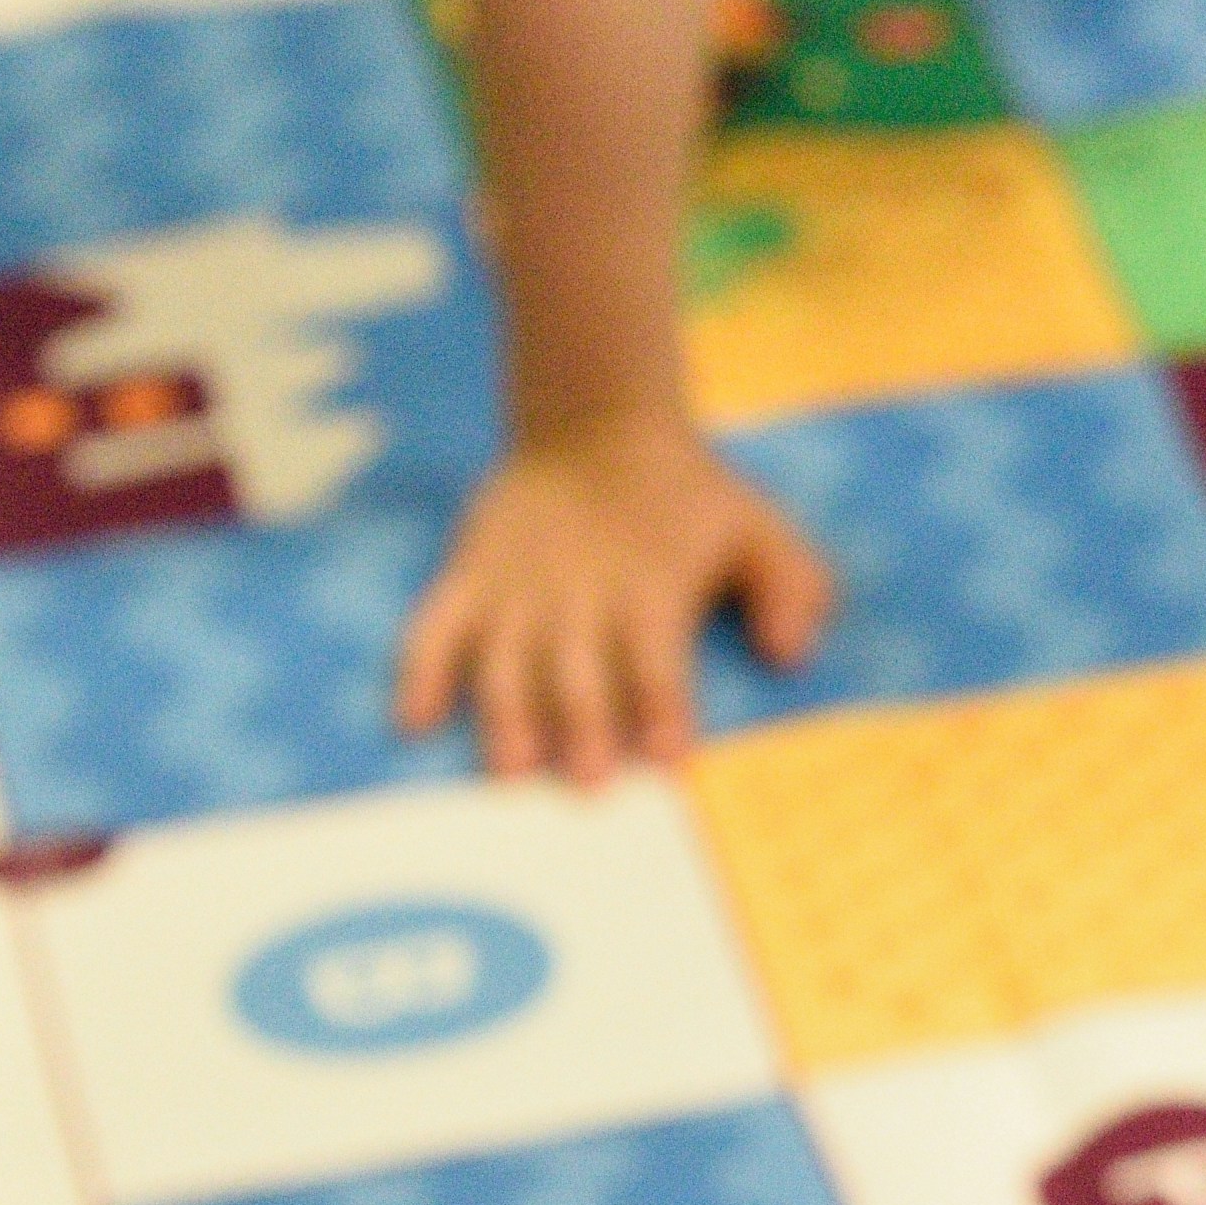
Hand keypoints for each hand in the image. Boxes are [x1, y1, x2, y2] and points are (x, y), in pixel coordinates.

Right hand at [397, 415, 838, 780]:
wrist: (597, 424)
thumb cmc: (688, 500)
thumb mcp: (759, 528)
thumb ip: (792, 589)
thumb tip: (791, 652)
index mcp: (651, 590)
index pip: (659, 659)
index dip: (664, 705)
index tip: (669, 755)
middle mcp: (578, 597)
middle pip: (579, 672)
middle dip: (583, 725)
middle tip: (586, 780)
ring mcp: (514, 591)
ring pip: (505, 662)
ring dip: (507, 716)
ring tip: (510, 768)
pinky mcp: (467, 578)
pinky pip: (432, 628)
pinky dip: (420, 673)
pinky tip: (413, 720)